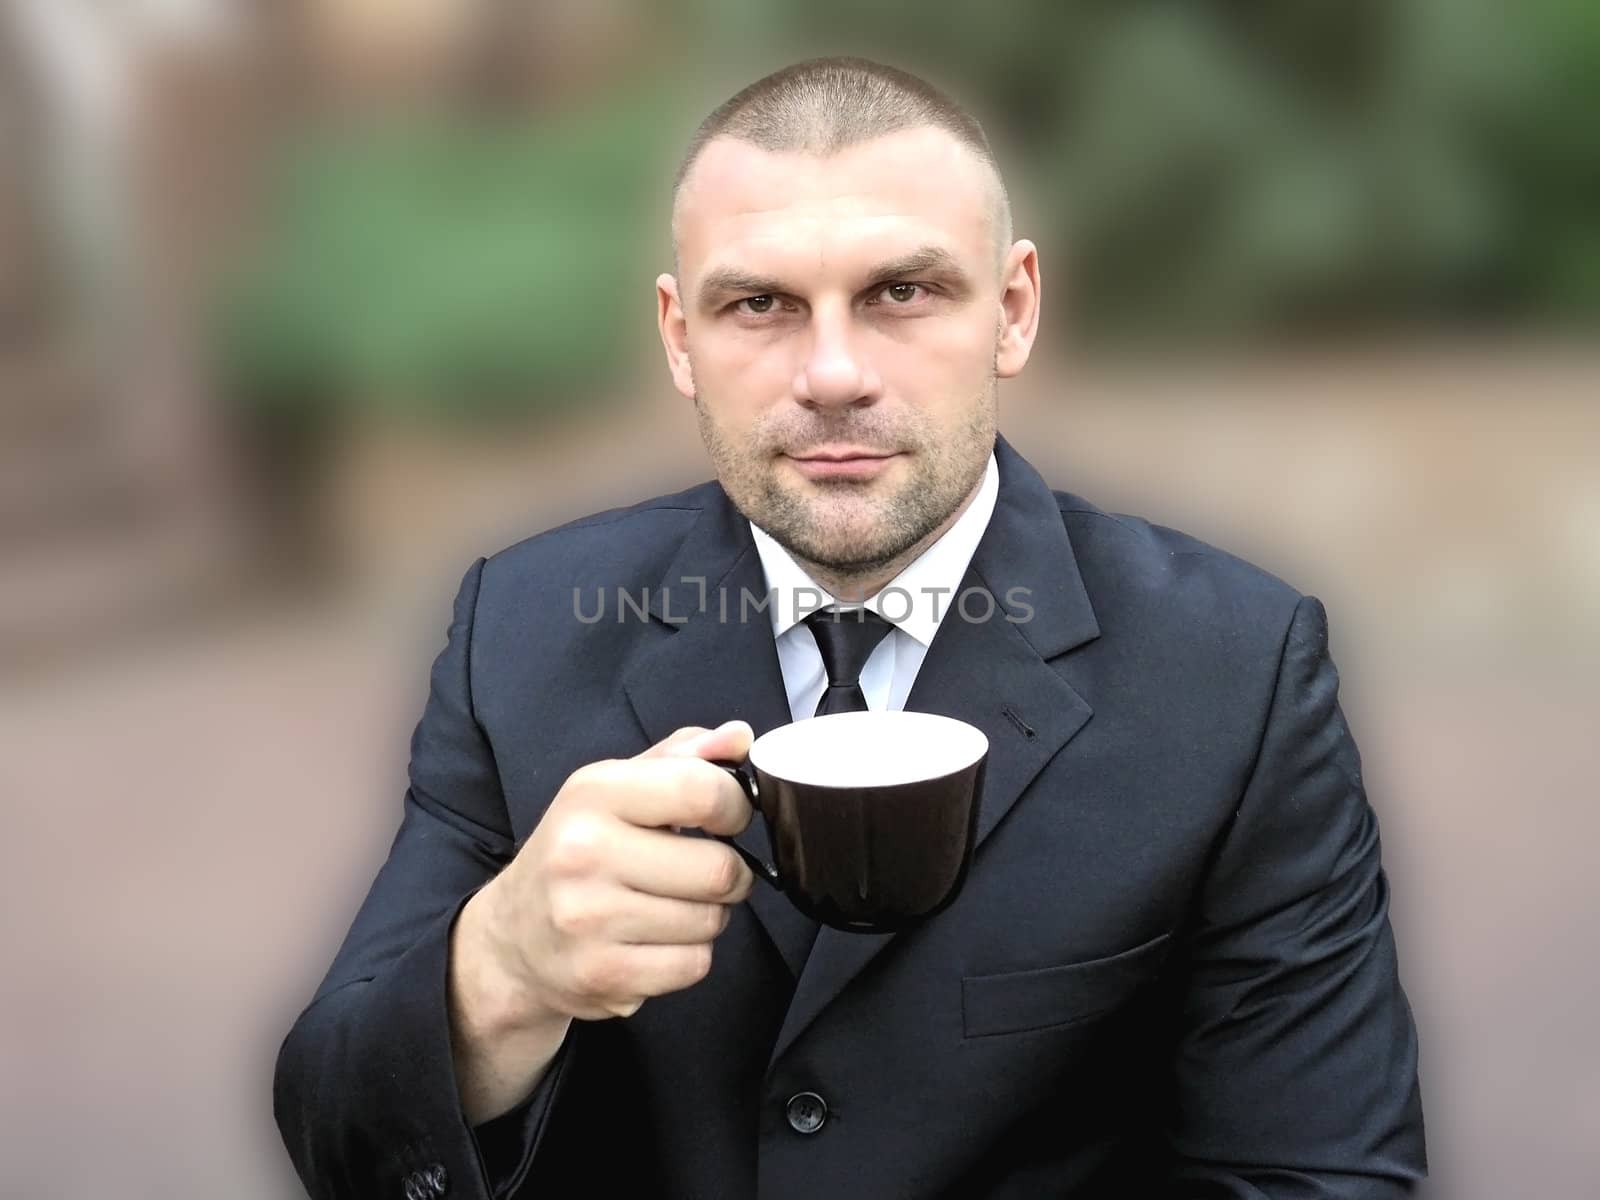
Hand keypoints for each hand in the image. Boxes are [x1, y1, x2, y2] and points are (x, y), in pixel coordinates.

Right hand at [467, 720, 756, 1025]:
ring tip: (671, 905)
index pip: (703, 791)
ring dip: (708, 916)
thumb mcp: (615, 789)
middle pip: (720, 869)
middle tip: (703, 872)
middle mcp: (585, 851)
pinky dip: (689, 956)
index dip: (736, 807)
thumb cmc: (579, 851)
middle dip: (729, 874)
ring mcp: (590, 919)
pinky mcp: (602, 974)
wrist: (512, 938)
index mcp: (594, 792)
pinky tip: (655, 942)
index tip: (728, 817)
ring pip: (711, 921)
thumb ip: (681, 757)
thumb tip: (739, 737)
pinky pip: (694, 965)